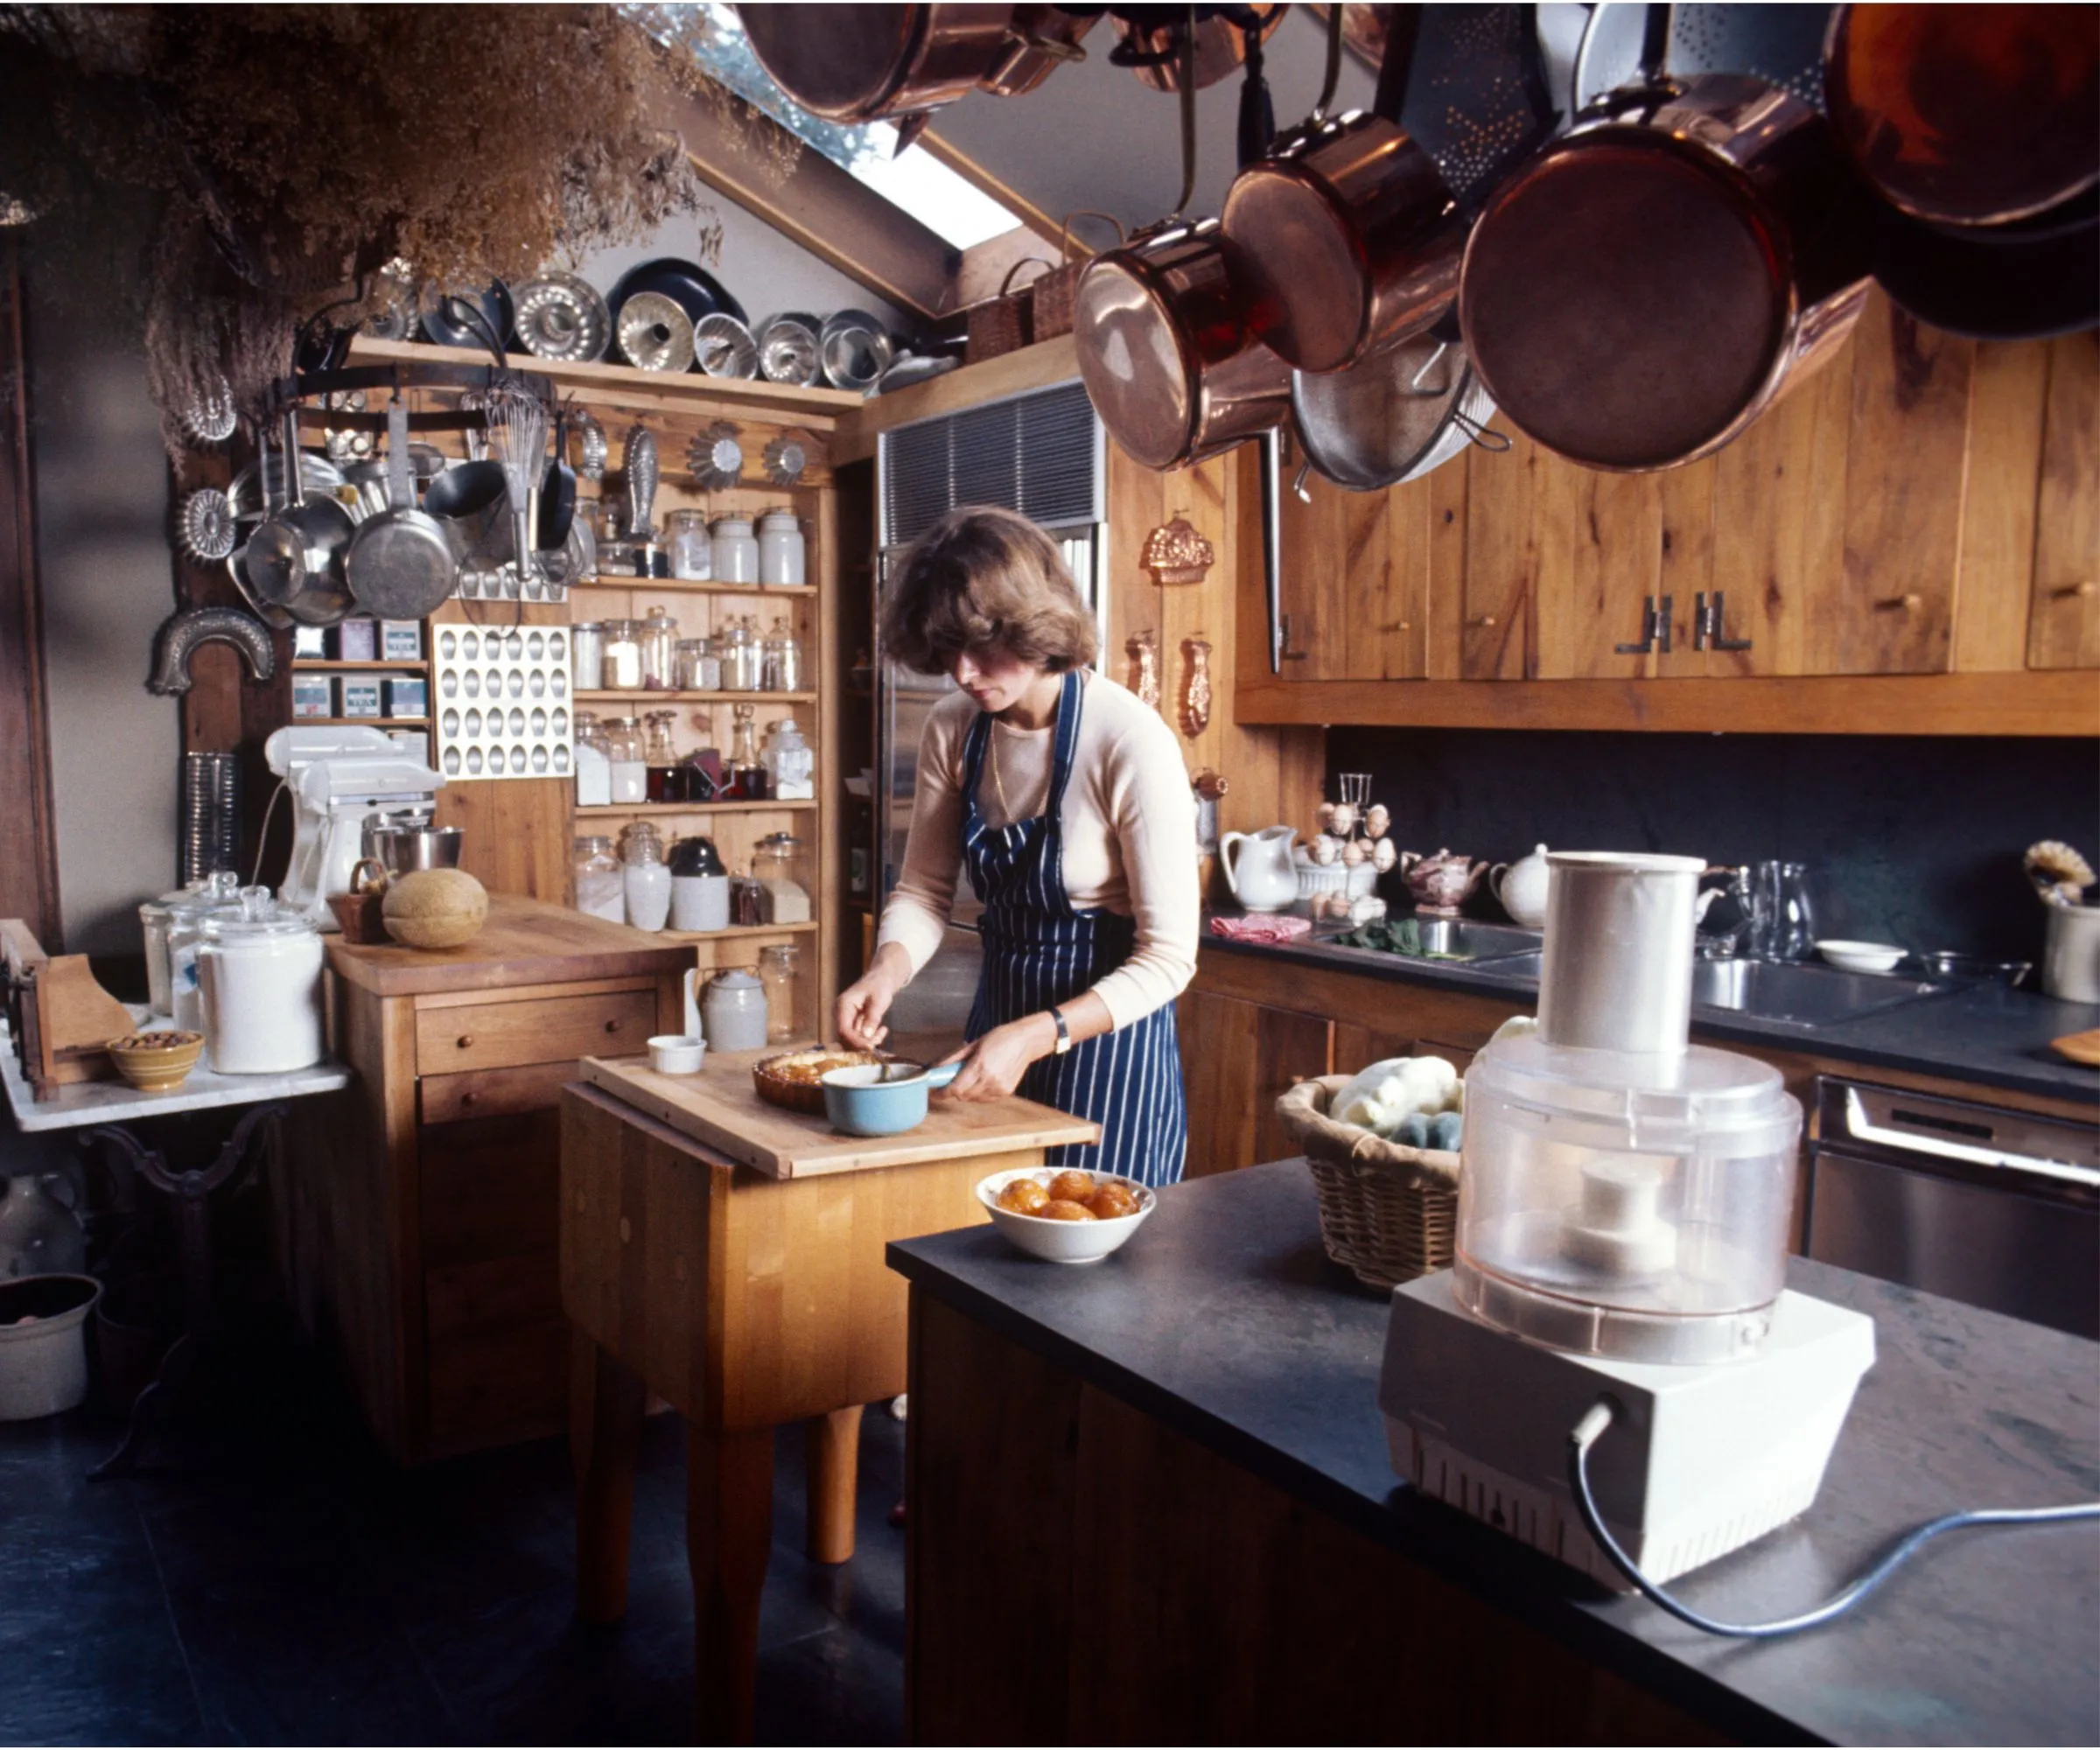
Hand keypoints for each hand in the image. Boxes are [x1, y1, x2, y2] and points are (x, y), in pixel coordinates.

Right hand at [837, 970, 898, 1049]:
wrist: (881, 979)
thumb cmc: (879, 986)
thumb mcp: (878, 1000)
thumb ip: (872, 1018)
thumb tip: (866, 1036)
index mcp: (842, 1005)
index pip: (843, 1030)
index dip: (856, 1041)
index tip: (871, 1046)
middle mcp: (840, 1014)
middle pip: (846, 1038)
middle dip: (863, 1042)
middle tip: (880, 1038)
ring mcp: (846, 1020)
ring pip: (853, 1040)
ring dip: (868, 1041)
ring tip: (883, 1031)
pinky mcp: (853, 1024)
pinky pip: (859, 1037)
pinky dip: (871, 1037)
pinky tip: (883, 1029)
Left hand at [936, 1015, 1054, 1103]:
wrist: (1026, 1041)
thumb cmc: (1001, 1038)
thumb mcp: (974, 1044)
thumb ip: (954, 1058)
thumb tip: (936, 1067)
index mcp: (980, 1065)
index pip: (956, 1088)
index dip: (943, 1092)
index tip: (935, 1092)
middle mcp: (990, 1079)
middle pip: (963, 1096)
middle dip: (954, 1091)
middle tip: (951, 1082)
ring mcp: (999, 1088)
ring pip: (974, 1099)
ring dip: (967, 1092)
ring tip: (971, 1077)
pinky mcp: (1006, 1092)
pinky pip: (986, 1099)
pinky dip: (980, 1094)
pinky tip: (983, 1081)